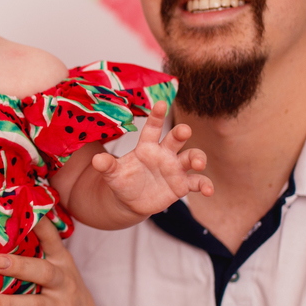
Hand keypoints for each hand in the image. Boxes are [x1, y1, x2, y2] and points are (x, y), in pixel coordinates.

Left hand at [0, 217, 101, 305]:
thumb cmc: (62, 290)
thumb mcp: (57, 266)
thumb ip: (37, 248)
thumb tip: (5, 217)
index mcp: (61, 261)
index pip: (51, 237)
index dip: (39, 223)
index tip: (22, 207)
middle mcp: (63, 282)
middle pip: (44, 272)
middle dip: (19, 266)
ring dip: (7, 304)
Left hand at [90, 102, 212, 215]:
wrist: (130, 201)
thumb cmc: (122, 181)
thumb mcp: (112, 174)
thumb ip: (107, 166)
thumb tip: (96, 160)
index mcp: (147, 146)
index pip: (153, 128)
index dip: (157, 116)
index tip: (162, 103)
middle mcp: (164, 154)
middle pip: (176, 139)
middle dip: (181, 133)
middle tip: (184, 130)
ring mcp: (175, 168)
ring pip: (191, 157)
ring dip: (197, 158)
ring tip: (198, 163)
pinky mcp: (182, 184)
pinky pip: (196, 182)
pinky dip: (205, 185)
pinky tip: (209, 190)